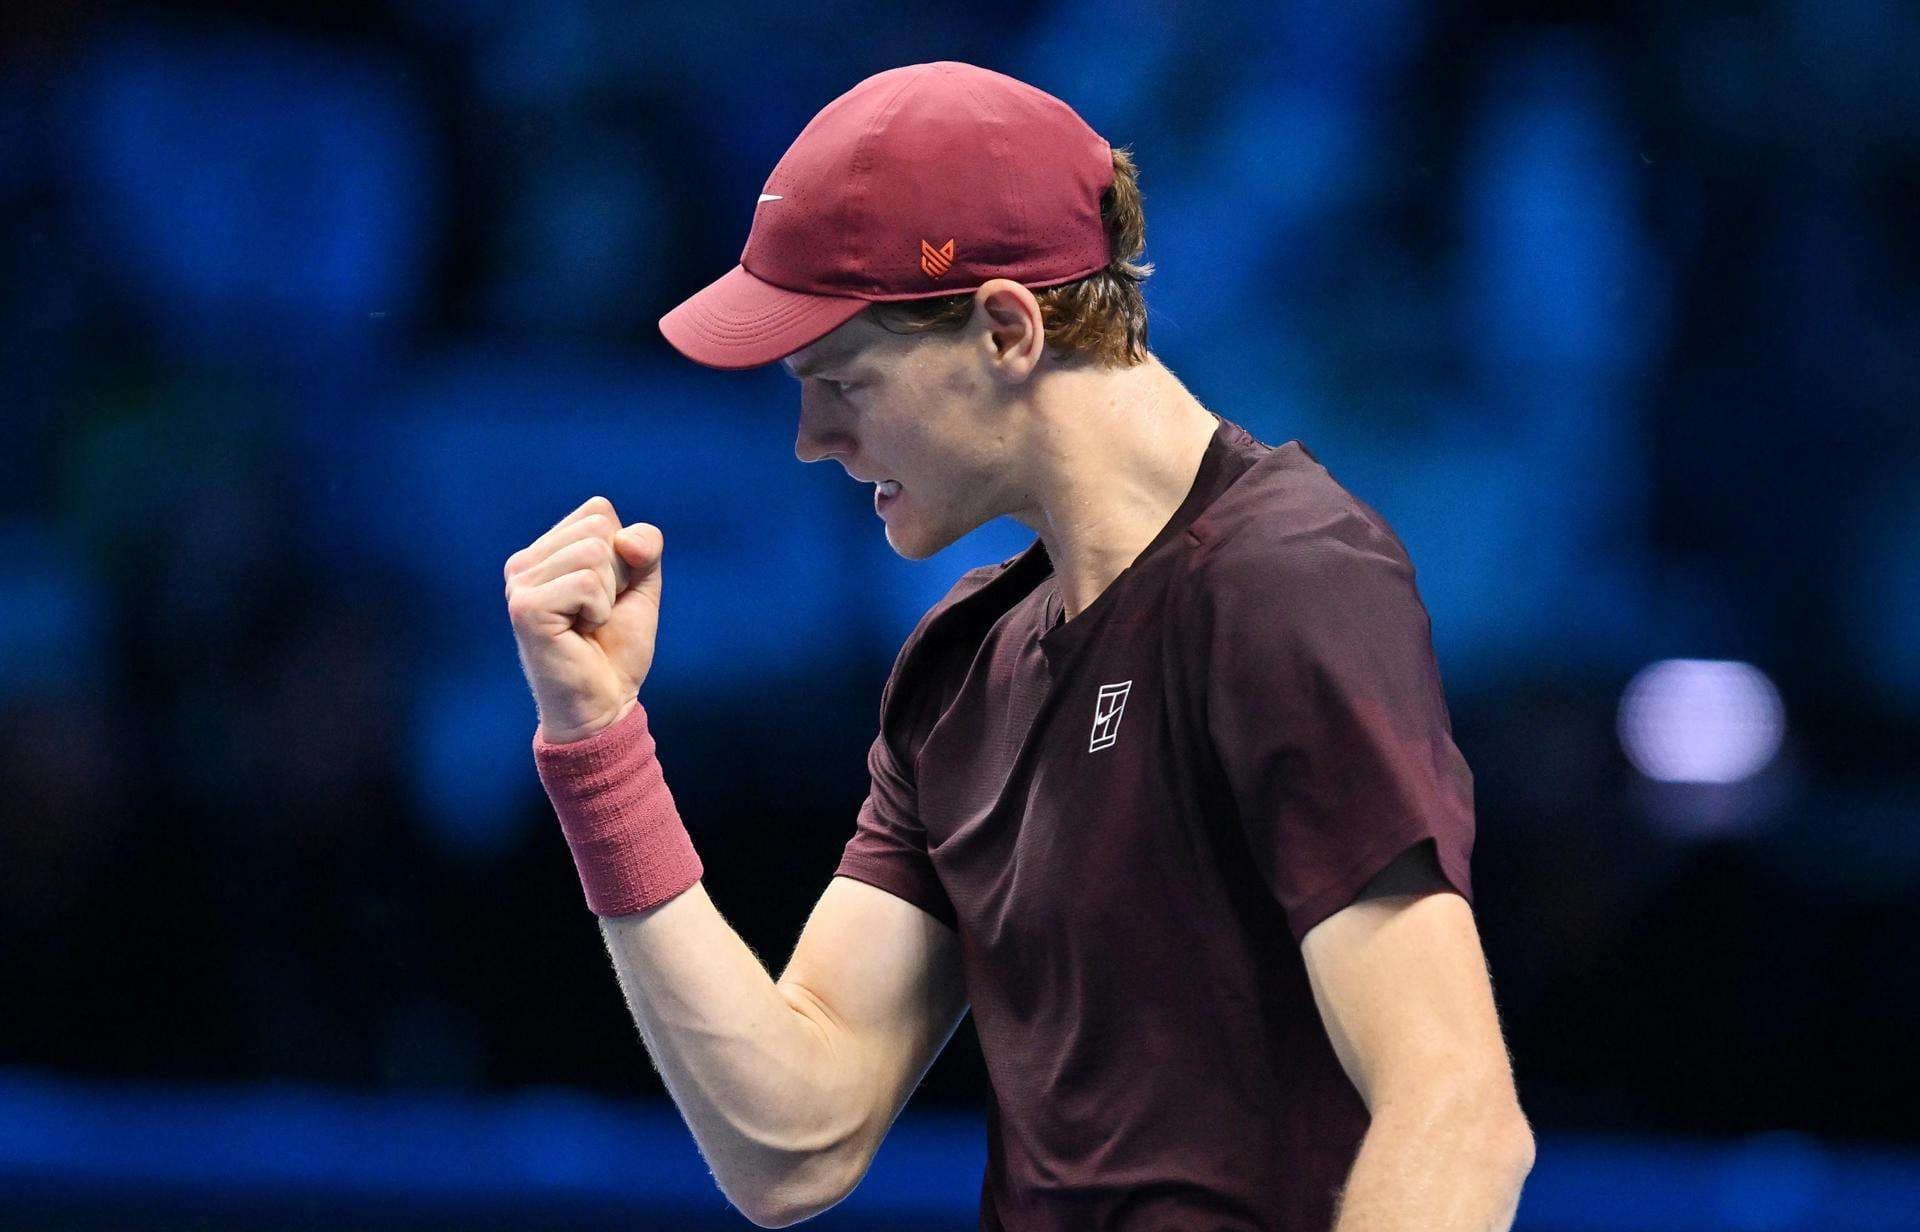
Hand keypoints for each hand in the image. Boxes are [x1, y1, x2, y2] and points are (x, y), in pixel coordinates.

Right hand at [504, 495, 664, 742]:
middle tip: (598, 614)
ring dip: (609, 596)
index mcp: (545, 551)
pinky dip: (600, 611)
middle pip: (599, 529)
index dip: (624, 553)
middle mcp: (524, 562)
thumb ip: (644, 547)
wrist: (604, 704)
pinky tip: (580, 633)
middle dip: (619, 575)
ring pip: (595, 554)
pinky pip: (588, 584)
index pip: (599, 511)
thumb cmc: (616, 648)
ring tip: (588, 624)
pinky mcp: (525, 607)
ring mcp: (519, 583)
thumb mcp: (641, 586)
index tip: (608, 594)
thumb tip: (626, 538)